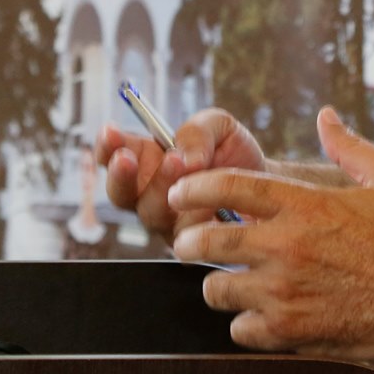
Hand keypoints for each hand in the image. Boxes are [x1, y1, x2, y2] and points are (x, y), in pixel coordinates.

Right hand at [96, 109, 265, 240]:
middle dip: (119, 175)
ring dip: (162, 188)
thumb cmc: (234, 154)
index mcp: (148, 159)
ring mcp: (167, 223)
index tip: (110, 132)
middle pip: (119, 193)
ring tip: (181, 165)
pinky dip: (197, 216)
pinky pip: (184, 237)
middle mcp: (150, 194)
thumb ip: (197, 130)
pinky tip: (212, 204)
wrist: (267, 187)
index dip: (106, 146)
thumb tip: (184, 157)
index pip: (113, 154)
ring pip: (152, 213)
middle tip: (127, 158)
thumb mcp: (219, 126)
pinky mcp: (189, 247)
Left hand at [168, 106, 373, 361]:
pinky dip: (244, 324)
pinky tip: (258, 315)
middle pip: (207, 240)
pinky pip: (240, 331)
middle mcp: (287, 247)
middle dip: (189, 238)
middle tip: (189, 240)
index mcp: (306, 205)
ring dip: (219, 284)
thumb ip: (349, 146)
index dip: (197, 185)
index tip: (182, 190)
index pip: (231, 186)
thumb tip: (326, 118)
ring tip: (228, 281)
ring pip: (217, 290)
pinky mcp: (293, 333)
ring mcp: (286, 293)